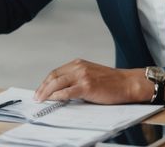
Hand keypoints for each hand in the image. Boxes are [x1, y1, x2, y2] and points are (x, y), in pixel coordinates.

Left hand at [34, 59, 149, 103]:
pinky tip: (53, 100)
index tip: (40, 89)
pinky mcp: (87, 86)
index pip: (56, 72)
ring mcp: (82, 76)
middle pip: (53, 77)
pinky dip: (58, 96)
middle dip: (43, 88)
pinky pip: (67, 92)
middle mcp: (78, 68)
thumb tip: (61, 90)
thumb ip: (76, 78)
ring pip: (57, 83)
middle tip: (37, 96)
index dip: (46, 82)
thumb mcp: (91, 74)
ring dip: (47, 92)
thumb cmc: (112, 82)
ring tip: (41, 99)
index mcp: (78, 64)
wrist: (128, 83)